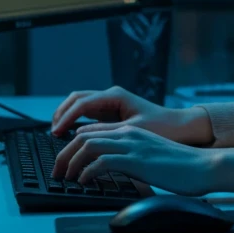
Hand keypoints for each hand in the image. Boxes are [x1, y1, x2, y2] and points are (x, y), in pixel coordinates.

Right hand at [50, 85, 210, 144]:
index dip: (66, 118)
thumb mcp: (133, 132)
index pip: (82, 103)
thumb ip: (107, 133)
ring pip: (79, 105)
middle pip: (76, 99)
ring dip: (66, 116)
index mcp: (116, 96)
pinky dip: (75, 121)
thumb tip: (80, 137)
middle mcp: (111, 96)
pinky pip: (87, 113)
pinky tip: (70, 135)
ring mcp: (111, 103)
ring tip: (56, 134)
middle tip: (52, 133)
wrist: (181, 127)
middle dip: (61, 114)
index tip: (56, 133)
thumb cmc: (162, 128)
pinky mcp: (112, 113)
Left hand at [50, 123, 233, 195]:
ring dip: (71, 162)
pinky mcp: (136, 160)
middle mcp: (129, 134)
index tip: (64, 161)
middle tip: (57, 171)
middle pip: (84, 136)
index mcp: (132, 131)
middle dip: (64, 154)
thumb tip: (114, 170)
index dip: (73, 145)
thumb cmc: (181, 166)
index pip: (92, 131)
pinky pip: (101, 162)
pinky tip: (84, 182)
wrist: (203, 166)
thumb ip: (131, 158)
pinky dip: (87, 172)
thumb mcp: (151, 157)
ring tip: (66, 177)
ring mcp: (132, 145)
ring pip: (88, 146)